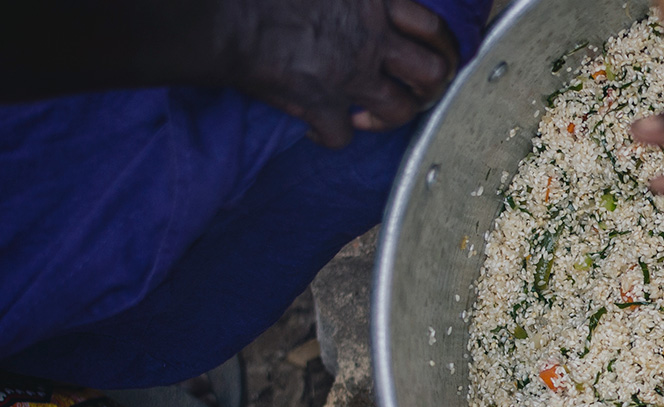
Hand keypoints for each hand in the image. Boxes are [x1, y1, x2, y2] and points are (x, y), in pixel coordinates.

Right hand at [225, 0, 459, 146]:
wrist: (220, 18)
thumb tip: (366, 2)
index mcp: (374, 0)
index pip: (432, 27)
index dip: (443, 48)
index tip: (438, 59)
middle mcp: (371, 37)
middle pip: (432, 73)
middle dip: (430, 89)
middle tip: (413, 94)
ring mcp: (349, 73)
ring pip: (400, 110)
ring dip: (388, 118)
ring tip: (368, 115)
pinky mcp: (320, 104)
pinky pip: (342, 136)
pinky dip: (331, 137)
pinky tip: (318, 129)